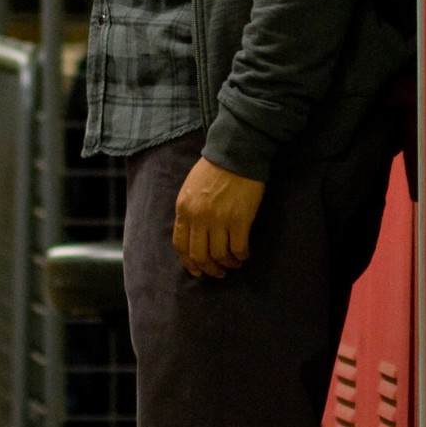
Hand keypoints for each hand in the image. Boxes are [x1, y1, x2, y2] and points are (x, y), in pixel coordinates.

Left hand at [172, 157, 264, 277]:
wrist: (236, 153)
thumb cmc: (213, 168)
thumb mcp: (190, 189)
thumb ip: (189, 211)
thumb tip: (193, 234)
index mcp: (184, 209)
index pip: (181, 245)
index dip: (188, 262)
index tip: (196, 270)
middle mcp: (198, 218)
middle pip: (199, 255)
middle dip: (208, 269)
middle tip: (217, 272)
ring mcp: (219, 220)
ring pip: (220, 256)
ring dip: (227, 264)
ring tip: (233, 264)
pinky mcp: (240, 220)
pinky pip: (239, 248)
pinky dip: (242, 256)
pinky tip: (245, 255)